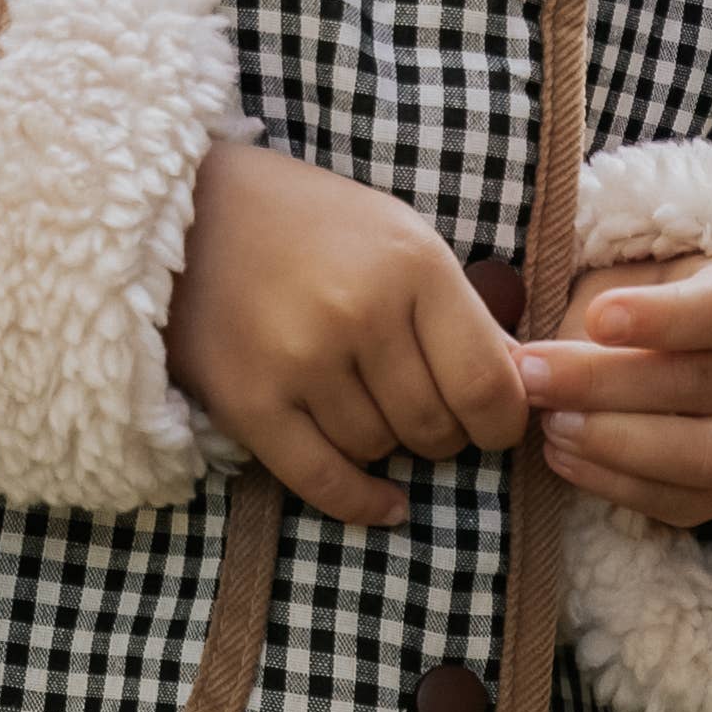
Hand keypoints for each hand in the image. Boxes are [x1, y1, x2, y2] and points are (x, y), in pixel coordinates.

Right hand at [168, 140, 534, 523]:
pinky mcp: (249, 400)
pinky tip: (384, 503)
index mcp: (412, 265)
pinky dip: (360, 501)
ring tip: (366, 405)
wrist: (190, 208)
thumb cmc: (310, 221)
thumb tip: (521, 385)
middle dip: (441, 434)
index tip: (493, 425)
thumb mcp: (400, 237)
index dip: (502, 422)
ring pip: (378, 449)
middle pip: (434, 426)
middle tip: (426, 413)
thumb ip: (460, 311)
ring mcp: (301, 359)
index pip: (487, 384)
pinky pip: (322, 479)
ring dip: (384, 444)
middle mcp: (360, 313)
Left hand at [517, 253, 711, 530]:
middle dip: (603, 383)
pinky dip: (613, 484)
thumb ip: (593, 310)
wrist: (700, 360)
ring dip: (613, 442)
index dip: (661, 316)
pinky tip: (562, 456)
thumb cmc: (653, 310)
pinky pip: (679, 504)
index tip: (597, 316)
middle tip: (533, 375)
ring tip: (549, 423)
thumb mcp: (631, 282)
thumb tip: (534, 358)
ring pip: (702, 456)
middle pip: (697, 383)